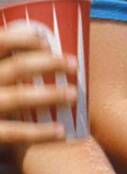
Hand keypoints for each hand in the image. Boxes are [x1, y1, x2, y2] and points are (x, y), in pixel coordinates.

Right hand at [0, 24, 78, 145]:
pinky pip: (14, 133)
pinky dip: (40, 132)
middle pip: (17, 67)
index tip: (49, 44)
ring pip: (19, 97)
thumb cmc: (1, 103)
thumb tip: (48, 49)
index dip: (25, 40)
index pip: (2, 42)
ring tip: (74, 94)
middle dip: (49, 63)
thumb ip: (11, 69)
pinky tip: (61, 131)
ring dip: (50, 94)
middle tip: (74, 65)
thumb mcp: (2, 79)